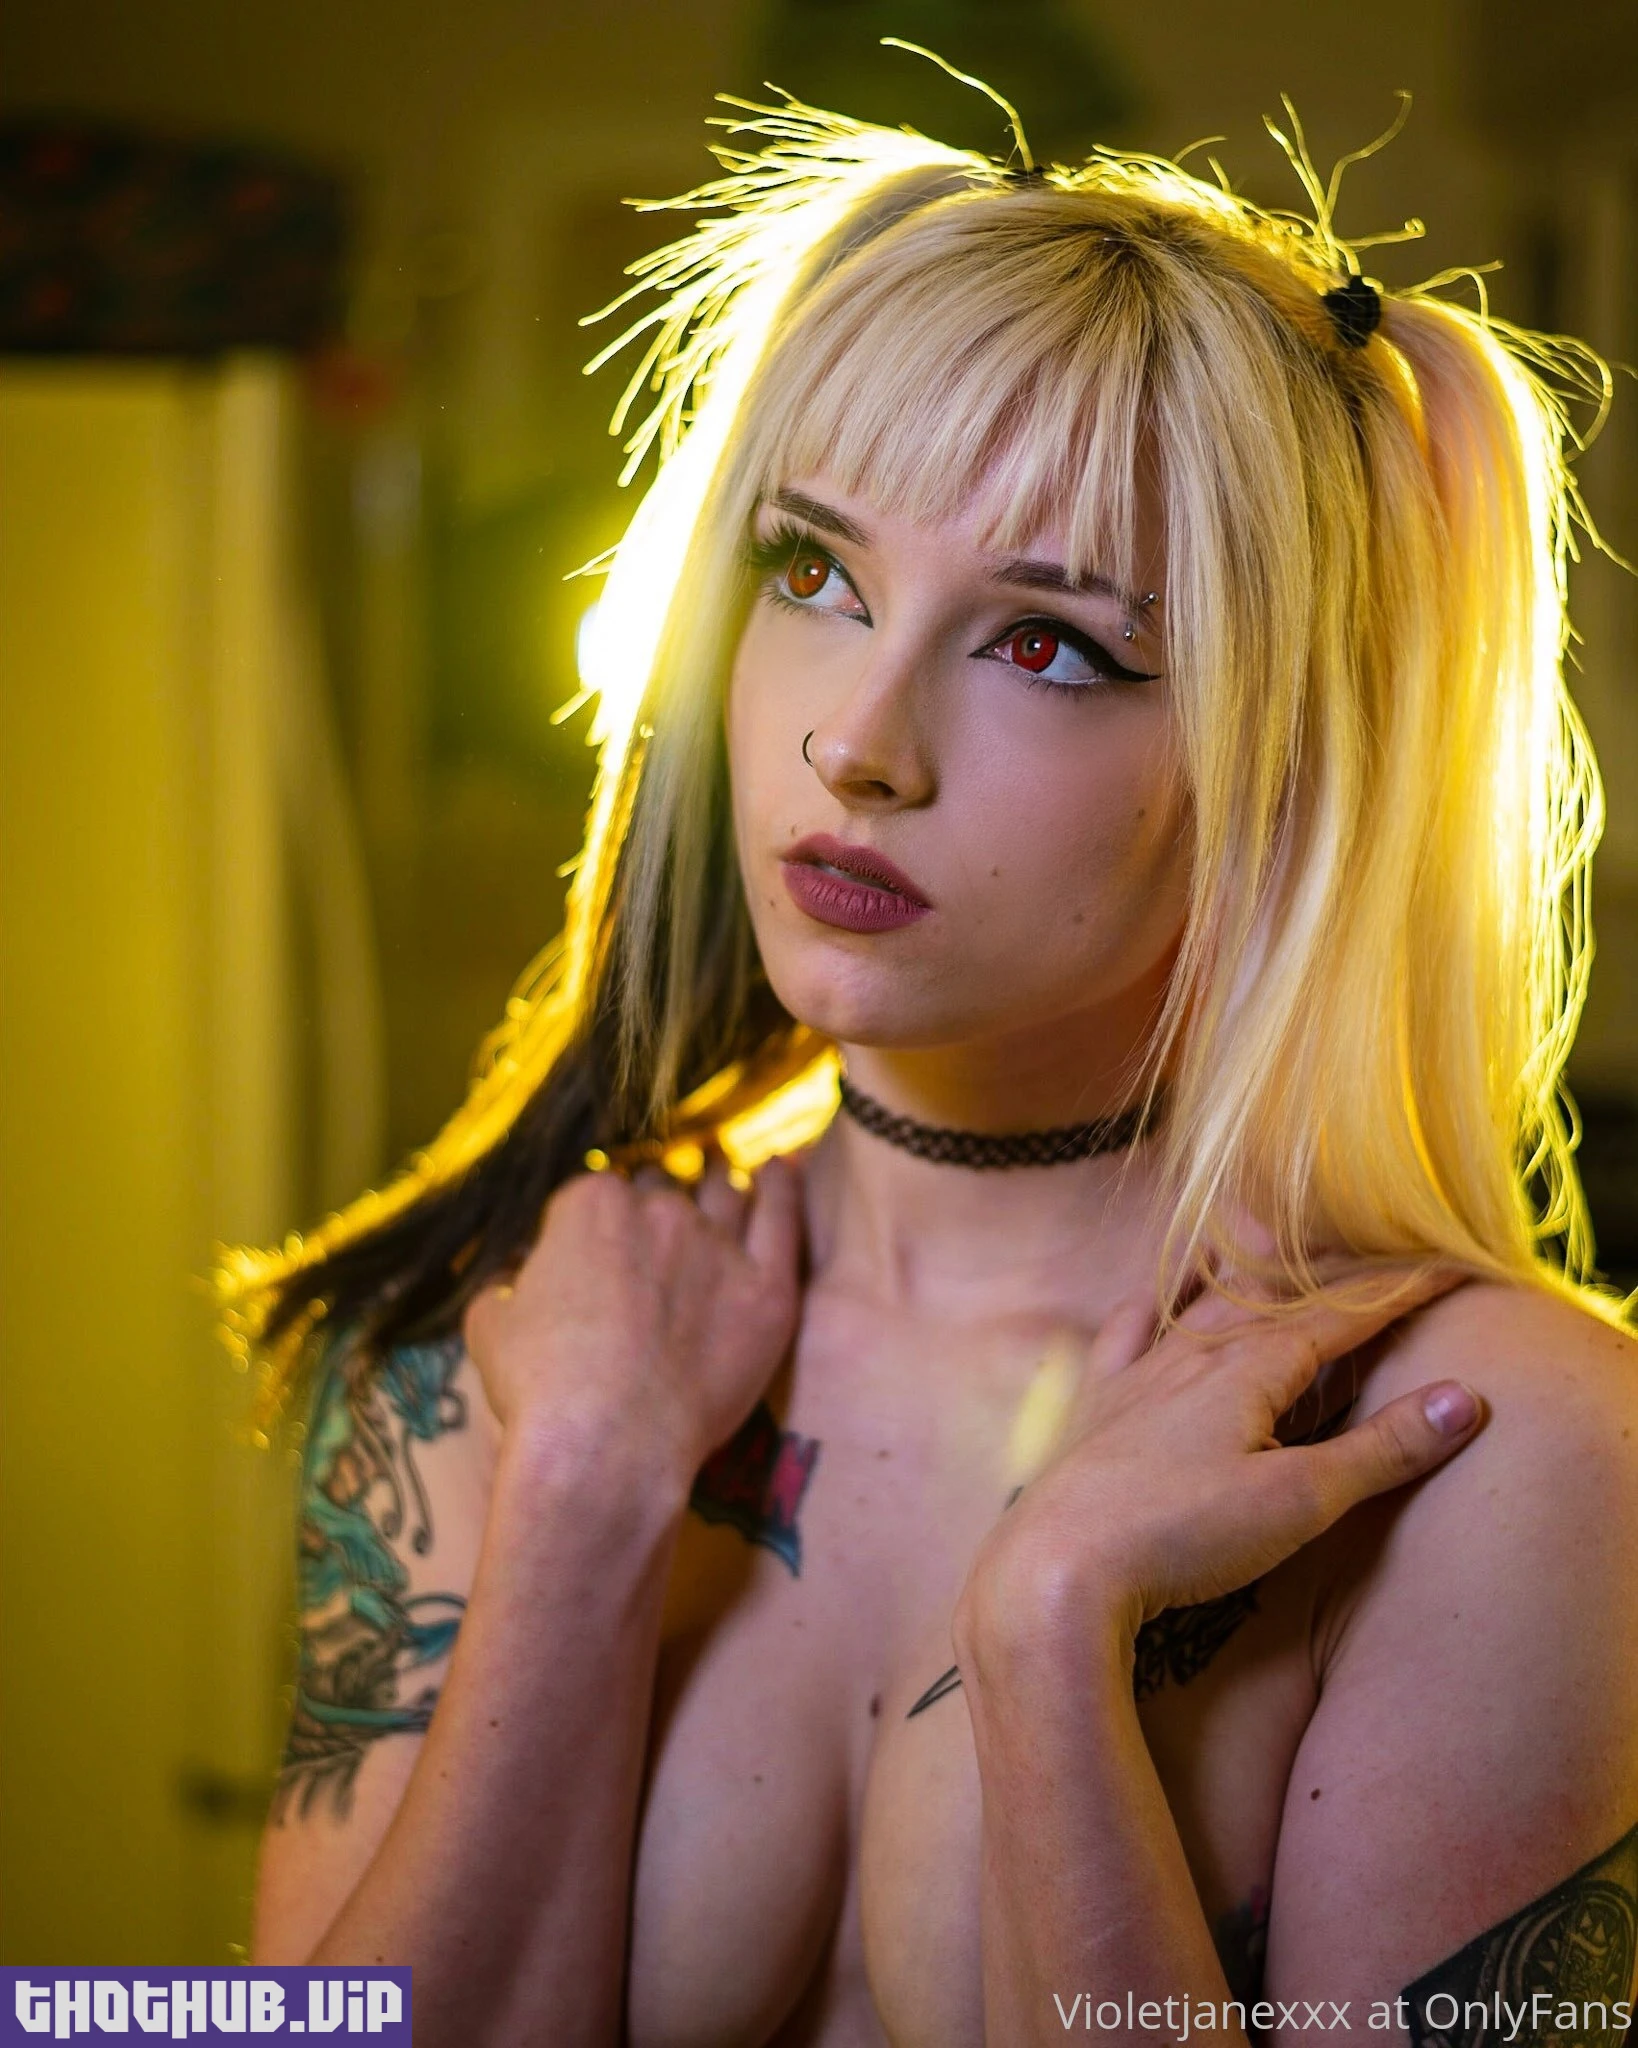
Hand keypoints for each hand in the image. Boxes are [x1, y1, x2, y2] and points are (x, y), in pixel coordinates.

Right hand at [461, 1154, 803, 1477]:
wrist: (608, 1447)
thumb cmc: (542, 1392)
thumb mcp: (490, 1325)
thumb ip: (505, 1286)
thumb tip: (511, 1280)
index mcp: (590, 1206)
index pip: (596, 1192)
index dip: (594, 1222)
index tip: (594, 1247)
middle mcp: (658, 1210)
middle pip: (661, 1190)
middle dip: (655, 1204)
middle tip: (652, 1235)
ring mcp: (718, 1245)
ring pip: (724, 1192)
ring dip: (718, 1180)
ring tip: (720, 1172)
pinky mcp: (767, 1287)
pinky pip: (783, 1218)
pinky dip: (781, 1187)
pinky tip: (777, 1171)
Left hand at [956, 1264, 1484, 1655]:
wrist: (1059, 1567)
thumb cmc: (1181, 1535)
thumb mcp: (1299, 1502)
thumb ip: (1381, 1449)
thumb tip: (1462, 1400)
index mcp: (1249, 1368)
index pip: (1341, 1316)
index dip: (1398, 1292)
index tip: (1450, 1269)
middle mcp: (1191, 1355)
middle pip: (1273, 1295)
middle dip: (1330, 1274)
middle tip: (1375, 1257)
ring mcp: (1137, 1376)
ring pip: (1197, 1301)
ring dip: (1240, 1272)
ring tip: (1261, 1239)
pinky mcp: (1094, 1408)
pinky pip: (1124, 1335)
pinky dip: (1149, 1306)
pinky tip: (1151, 1303)